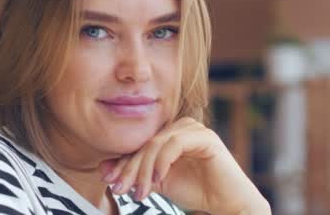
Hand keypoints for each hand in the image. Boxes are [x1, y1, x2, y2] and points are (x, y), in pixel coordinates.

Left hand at [99, 117, 270, 213]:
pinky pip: (175, 144)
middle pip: (145, 143)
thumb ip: (135, 173)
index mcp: (169, 133)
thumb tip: (103, 168)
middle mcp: (180, 126)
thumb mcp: (157, 183)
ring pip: (156, 143)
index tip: (108, 181)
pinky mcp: (205, 137)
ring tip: (138, 192)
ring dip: (143, 169)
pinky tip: (156, 180)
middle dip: (129, 168)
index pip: (140, 144)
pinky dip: (161, 162)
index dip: (122, 162)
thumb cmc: (196, 190)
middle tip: (119, 189)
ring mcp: (193, 129)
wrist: (226, 203)